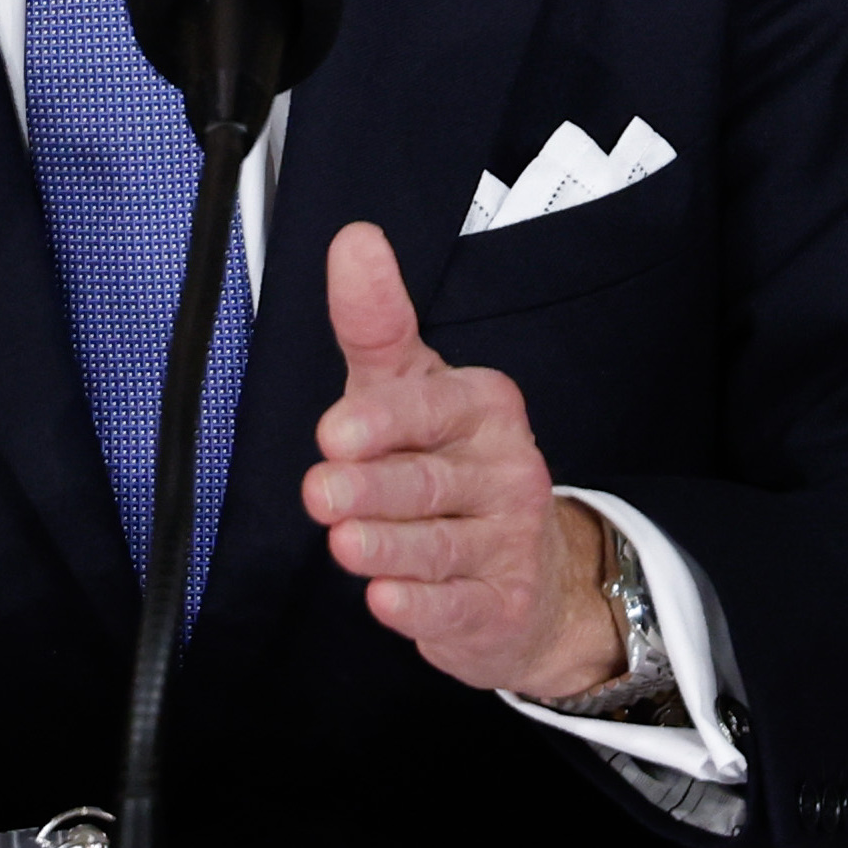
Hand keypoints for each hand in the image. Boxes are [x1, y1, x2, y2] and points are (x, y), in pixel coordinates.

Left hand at [302, 220, 624, 699]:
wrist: (526, 573)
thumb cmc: (449, 465)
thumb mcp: (408, 387)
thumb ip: (375, 322)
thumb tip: (354, 240)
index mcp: (484, 405)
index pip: (431, 406)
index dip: (383, 419)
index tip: (336, 429)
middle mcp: (507, 469)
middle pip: (428, 479)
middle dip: (373, 487)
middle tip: (321, 490)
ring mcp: (510, 540)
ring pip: (439, 544)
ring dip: (388, 545)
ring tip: (344, 544)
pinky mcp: (503, 603)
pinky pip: (458, 605)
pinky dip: (421, 606)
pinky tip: (387, 599)